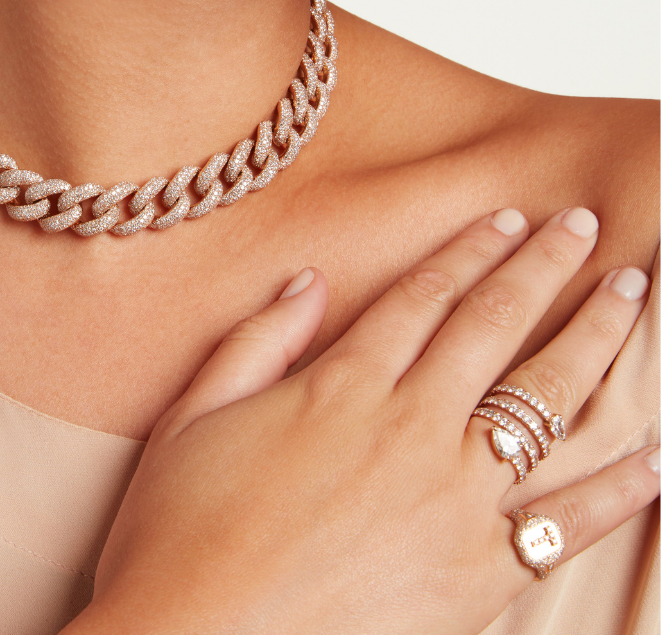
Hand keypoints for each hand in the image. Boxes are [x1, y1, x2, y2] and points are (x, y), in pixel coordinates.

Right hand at [63, 208, 657, 634]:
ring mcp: (452, 501)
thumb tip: (307, 281)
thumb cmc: (181, 534)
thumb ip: (254, 341)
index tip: (509, 218)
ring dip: (594, 342)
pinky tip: (653, 454)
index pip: (422, 299)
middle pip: (493, 328)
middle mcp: (408, 428)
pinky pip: (566, 520)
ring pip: (543, 403)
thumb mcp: (192, 416)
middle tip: (585, 226)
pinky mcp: (478, 575)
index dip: (469, 251)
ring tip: (631, 296)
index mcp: (340, 385)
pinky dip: (618, 485)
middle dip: (545, 268)